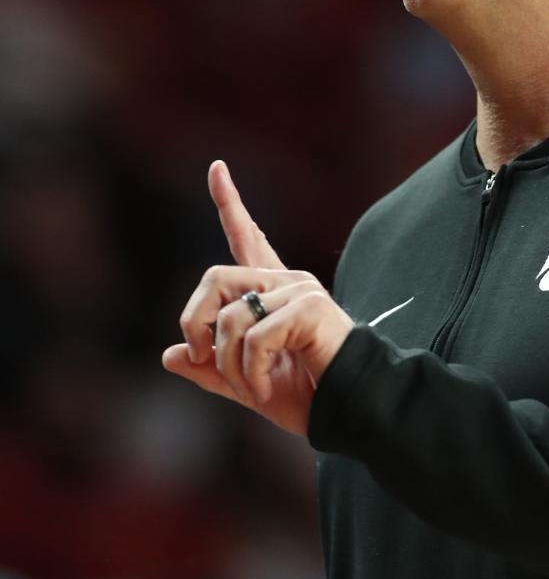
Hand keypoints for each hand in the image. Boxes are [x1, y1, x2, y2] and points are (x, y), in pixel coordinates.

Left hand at [161, 161, 353, 435]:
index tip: (217, 167)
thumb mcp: (244, 382)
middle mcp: (286, 283)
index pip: (247, 238)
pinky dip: (248, 372)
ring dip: (227, 362)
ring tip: (248, 387)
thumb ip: (210, 368)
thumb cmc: (305, 395)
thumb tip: (170, 356)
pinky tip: (263, 387)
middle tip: (198, 357)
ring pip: (231, 316)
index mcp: (272, 293)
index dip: (229, 203)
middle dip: (193, 321)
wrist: (347, 411)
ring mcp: (300, 292)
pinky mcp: (310, 309)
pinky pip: (255, 337)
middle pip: (214, 278)